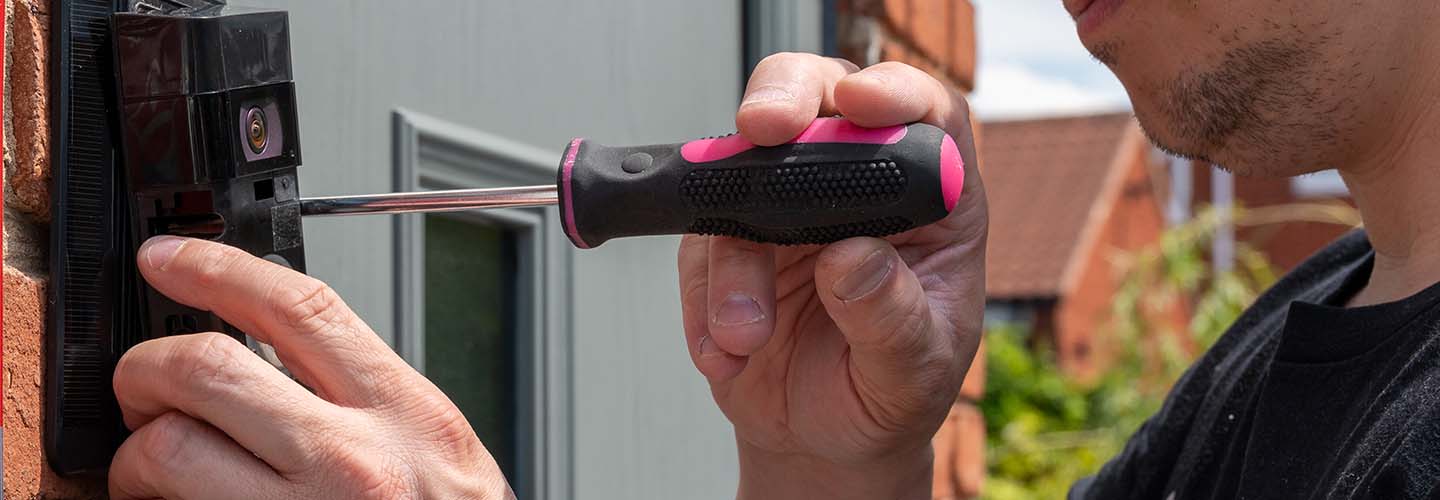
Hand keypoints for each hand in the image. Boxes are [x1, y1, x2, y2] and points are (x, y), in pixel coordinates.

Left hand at [108, 237, 513, 499]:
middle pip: (206, 369)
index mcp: (405, 415)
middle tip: (145, 381)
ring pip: (166, 452)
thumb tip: (273, 348)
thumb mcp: (435, 445)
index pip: (299, 307)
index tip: (173, 259)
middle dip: (148, 368)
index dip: (219, 268)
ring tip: (156, 465)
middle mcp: (352, 463)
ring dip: (139, 455)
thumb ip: (366, 394)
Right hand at [677, 53, 986, 499]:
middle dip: (784, 98)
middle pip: (820, 97)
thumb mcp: (910, 374)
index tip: (860, 102)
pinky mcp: (727, 238)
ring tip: (746, 335)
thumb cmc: (887, 396)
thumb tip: (856, 258)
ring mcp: (785, 205)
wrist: (822, 441)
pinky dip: (701, 299)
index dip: (895, 93)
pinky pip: (697, 243)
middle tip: (762, 129)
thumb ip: (890, 319)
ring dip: (733, 259)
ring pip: (741, 174)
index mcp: (929, 202)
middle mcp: (857, 186)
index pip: (926, 117)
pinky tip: (726, 353)